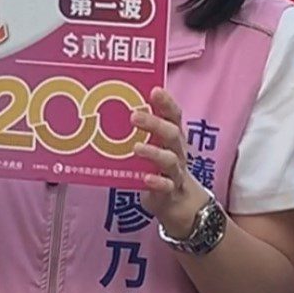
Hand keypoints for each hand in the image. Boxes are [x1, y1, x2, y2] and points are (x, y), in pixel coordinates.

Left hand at [131, 88, 209, 238]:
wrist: (178, 201)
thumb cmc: (161, 166)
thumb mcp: (157, 145)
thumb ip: (144, 130)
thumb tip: (115, 107)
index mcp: (173, 136)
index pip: (174, 115)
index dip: (167, 102)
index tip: (155, 90)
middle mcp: (177, 151)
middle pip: (172, 133)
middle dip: (155, 123)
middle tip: (134, 116)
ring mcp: (176, 171)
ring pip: (170, 160)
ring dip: (154, 152)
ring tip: (136, 147)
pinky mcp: (170, 191)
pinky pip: (166, 186)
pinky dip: (156, 182)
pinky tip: (145, 178)